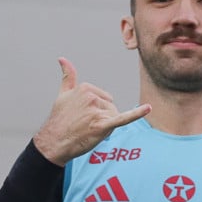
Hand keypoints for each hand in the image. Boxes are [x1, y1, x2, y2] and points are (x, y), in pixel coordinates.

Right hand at [33, 57, 150, 165]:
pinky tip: (148, 108)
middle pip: (111, 108)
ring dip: (105, 126)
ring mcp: (97, 111)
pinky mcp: (102, 125)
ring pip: (113, 117)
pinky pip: (123, 118)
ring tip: (87, 131)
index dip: (96, 111)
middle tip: (84, 126)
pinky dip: (136, 114)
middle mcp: (92, 97)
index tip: (82, 117)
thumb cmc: (59, 120)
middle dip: (102, 118)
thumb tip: (62, 59)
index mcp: (86, 88)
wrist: (53, 143)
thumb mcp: (63, 95)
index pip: (105, 98)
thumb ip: (68, 77)